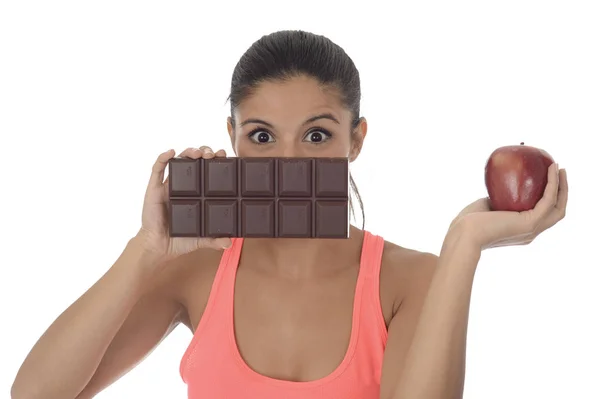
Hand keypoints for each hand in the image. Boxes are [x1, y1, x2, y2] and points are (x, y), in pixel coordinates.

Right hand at [136, 146, 232, 263]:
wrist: (159, 248)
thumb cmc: (180, 239)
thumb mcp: (201, 239)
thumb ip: (214, 239)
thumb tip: (229, 242)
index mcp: (196, 193)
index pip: (208, 170)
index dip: (216, 161)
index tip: (225, 155)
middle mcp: (183, 185)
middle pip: (195, 160)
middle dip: (205, 152)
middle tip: (213, 154)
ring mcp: (168, 185)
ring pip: (179, 160)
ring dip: (189, 151)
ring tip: (198, 153)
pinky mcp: (154, 188)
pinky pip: (157, 169)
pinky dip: (163, 157)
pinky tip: (171, 152)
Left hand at [449, 163, 567, 249]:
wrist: (463, 234)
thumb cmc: (467, 221)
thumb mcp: (487, 206)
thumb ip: (499, 198)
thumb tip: (504, 185)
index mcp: (521, 231)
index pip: (543, 216)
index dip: (550, 199)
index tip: (549, 179)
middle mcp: (530, 233)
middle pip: (557, 212)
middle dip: (562, 191)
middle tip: (560, 171)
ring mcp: (532, 230)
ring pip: (558, 207)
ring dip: (562, 186)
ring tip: (559, 168)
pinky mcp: (530, 223)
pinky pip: (547, 200)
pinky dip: (552, 183)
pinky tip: (551, 170)